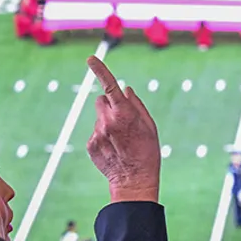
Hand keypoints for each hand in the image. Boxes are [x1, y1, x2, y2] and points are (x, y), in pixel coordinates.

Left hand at [86, 56, 160, 202]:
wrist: (134, 181)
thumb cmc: (147, 152)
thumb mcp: (149, 126)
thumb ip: (136, 105)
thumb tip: (125, 89)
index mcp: (123, 113)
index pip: (109, 86)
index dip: (99, 70)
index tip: (90, 59)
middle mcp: (107, 121)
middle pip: (101, 101)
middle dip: (109, 105)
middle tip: (123, 122)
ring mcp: (97, 133)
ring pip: (99, 118)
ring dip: (107, 123)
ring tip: (120, 141)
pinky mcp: (91, 144)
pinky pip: (95, 133)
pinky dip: (103, 138)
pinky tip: (114, 150)